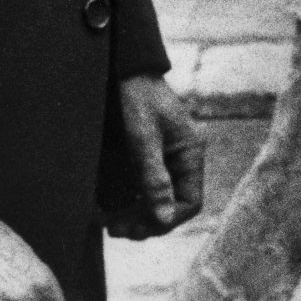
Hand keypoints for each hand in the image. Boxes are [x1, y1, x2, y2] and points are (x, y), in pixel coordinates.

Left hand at [103, 74, 204, 240]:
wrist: (124, 70)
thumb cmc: (136, 99)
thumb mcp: (142, 140)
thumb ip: (154, 179)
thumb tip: (164, 219)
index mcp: (191, 152)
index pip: (191, 201)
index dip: (167, 220)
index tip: (137, 229)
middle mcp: (184, 157)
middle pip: (174, 204)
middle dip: (147, 222)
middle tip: (115, 230)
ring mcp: (168, 157)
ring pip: (159, 199)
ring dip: (136, 215)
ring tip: (109, 224)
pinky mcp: (151, 156)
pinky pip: (146, 187)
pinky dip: (130, 201)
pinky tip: (109, 208)